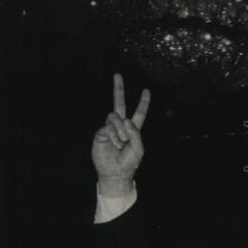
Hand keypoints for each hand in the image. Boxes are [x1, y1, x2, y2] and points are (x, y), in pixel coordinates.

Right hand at [91, 73, 149, 195]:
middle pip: (119, 104)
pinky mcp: (100, 132)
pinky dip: (113, 136)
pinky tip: (114, 144)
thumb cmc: (129, 163)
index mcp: (133, 130)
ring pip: (114, 117)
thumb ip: (135, 133)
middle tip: (117, 74)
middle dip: (118, 89)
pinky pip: (108, 127)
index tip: (147, 91)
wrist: (115, 172)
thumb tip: (125, 120)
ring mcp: (109, 128)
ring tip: (122, 143)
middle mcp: (120, 126)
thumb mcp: (138, 149)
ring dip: (120, 130)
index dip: (143, 103)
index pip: (139, 113)